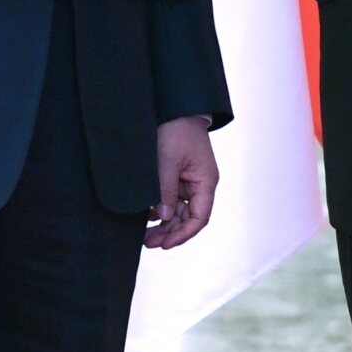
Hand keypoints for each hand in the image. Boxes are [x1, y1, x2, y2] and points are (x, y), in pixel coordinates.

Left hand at [147, 115, 218, 248]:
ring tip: (146, 235)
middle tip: (149, 242)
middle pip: (188, 218)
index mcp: (206, 182)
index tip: (165, 244)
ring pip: (179, 212)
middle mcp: (200, 185)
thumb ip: (166, 190)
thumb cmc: (176, 130)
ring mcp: (189, 182)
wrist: (174, 107)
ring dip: (164, 224)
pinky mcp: (177, 177)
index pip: (199, 218)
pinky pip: (172, 200)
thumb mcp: (168, 161)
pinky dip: (160, 210)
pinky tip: (146, 216)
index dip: (183, 234)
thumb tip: (164, 216)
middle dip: (171, 232)